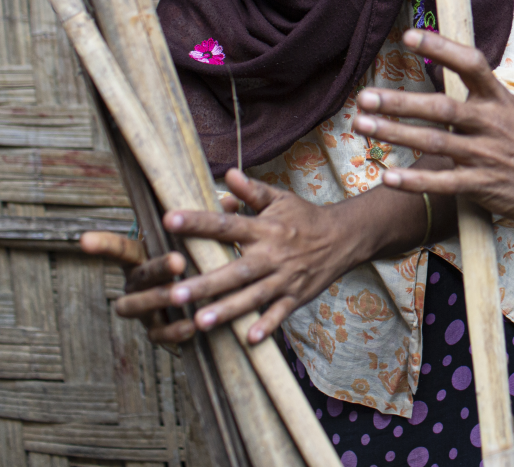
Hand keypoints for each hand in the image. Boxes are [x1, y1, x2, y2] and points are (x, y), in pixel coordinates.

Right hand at [81, 222, 200, 345]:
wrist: (200, 298)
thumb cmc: (196, 258)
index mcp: (142, 257)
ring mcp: (142, 309)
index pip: (120, 249)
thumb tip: (232, 200)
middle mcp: (135, 283)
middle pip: (139, 276)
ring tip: (180, 295)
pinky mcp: (155, 331)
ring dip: (158, 300)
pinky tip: (192, 326)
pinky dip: (174, 331)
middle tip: (178, 260)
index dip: (102, 245)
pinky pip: (158, 334)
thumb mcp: (202, 239)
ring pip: (137, 307)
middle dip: (158, 268)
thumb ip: (212, 221)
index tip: (84, 240)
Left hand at [93, 170, 375, 345]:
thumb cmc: (305, 217)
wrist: (344, 237)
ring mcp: (284, 278)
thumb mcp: (280, 198)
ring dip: (227, 310)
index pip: (226, 224)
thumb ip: (252, 190)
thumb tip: (227, 175)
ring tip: (200, 321)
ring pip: (252, 296)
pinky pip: (280, 313)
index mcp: (264, 228)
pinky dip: (267, 325)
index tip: (169, 221)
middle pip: (235, 270)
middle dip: (205, 283)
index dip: (198, 222)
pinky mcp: (296, 296)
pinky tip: (250, 338)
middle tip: (174, 293)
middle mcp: (272, 254)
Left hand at [352, 30, 513, 230]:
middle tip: (364, 96)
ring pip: (435, 142)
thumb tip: (450, 66)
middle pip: (441, 107)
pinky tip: (387, 177)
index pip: (471, 64)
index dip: (442, 48)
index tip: (410, 36)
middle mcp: (492, 123)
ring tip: (362, 125)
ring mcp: (487, 156)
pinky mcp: (483, 186)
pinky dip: (414, 181)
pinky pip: (443, 182)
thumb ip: (482, 95)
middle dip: (400, 102)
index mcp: (500, 100)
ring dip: (395, 134)